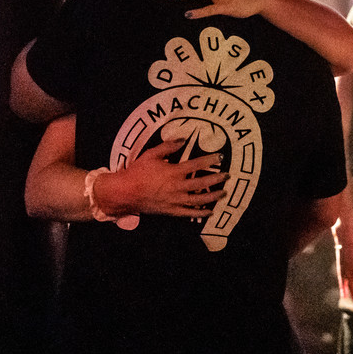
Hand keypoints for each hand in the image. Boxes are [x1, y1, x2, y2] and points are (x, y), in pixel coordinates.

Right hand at [96, 138, 226, 217]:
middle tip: (227, 175)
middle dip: (217, 179)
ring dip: (213, 196)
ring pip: (199, 200)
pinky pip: (189, 213)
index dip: (210, 160)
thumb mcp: (151, 154)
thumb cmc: (137, 172)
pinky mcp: (171, 211)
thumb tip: (183, 140)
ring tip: (223, 193)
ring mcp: (175, 200)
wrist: (125, 192)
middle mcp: (178, 187)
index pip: (197, 165)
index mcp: (174, 172)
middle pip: (202, 183)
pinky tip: (209, 211)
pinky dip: (200, 213)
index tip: (220, 157)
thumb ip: (168, 146)